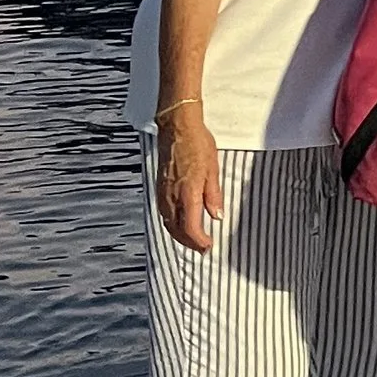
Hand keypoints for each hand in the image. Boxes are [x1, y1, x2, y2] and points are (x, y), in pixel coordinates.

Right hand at [154, 113, 221, 252]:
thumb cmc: (198, 144)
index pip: (191, 228)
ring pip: (168, 223)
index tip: (209, 247)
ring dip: (180, 236)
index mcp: (188, 192)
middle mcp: (172, 196)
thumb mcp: (213, 169)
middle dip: (190, 243)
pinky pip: (164, 213)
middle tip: (203, 249)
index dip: (199, 241)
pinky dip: (172, 224)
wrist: (176, 127)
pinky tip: (181, 224)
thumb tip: (217, 216)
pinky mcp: (159, 188)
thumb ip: (214, 195)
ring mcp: (163, 192)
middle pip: (177, 230)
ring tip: (194, 241)